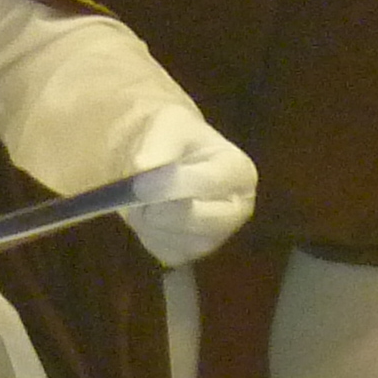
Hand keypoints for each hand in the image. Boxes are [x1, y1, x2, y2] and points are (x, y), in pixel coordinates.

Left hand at [119, 116, 257, 266]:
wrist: (158, 158)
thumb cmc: (170, 137)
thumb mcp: (165, 124)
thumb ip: (158, 143)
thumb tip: (143, 167)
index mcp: (240, 173)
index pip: (209, 184)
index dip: (172, 185)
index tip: (140, 182)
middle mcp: (237, 210)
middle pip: (200, 221)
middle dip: (162, 209)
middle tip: (137, 193)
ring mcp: (218, 236)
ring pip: (180, 242)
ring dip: (150, 223)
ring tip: (142, 198)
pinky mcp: (193, 253)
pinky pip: (166, 253)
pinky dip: (149, 236)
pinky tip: (148, 215)